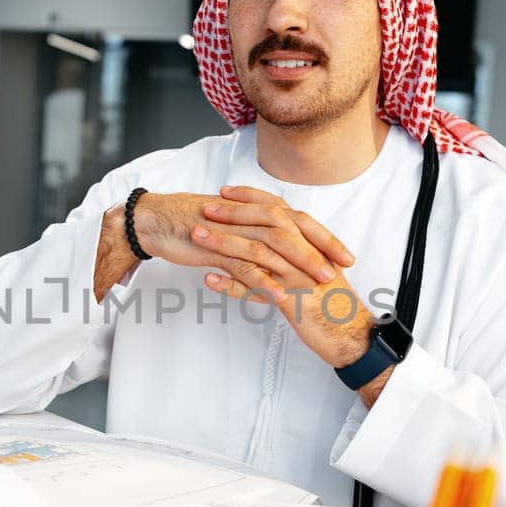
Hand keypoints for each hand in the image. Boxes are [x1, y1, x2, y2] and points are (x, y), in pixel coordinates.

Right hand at [94, 189, 355, 299]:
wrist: (158, 221)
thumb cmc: (196, 225)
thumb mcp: (234, 228)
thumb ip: (259, 236)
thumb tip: (284, 250)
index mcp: (258, 211)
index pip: (300, 221)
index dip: (325, 238)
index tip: (347, 257)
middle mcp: (250, 217)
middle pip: (294, 230)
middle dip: (321, 250)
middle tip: (342, 270)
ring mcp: (234, 231)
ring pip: (274, 246)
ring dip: (299, 264)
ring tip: (319, 283)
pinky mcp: (216, 248)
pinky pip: (243, 265)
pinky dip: (263, 280)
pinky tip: (278, 295)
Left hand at [193, 186, 373, 369]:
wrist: (352, 334)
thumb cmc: (333, 304)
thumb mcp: (317, 269)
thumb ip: (298, 251)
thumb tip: (276, 239)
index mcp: (309, 242)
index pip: (277, 209)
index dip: (250, 198)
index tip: (225, 193)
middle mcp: (304, 253)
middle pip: (265, 223)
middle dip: (232, 214)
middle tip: (205, 209)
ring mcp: (297, 275)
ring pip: (256, 252)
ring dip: (224, 243)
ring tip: (198, 237)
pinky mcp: (291, 300)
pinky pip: (256, 289)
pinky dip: (231, 285)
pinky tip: (209, 280)